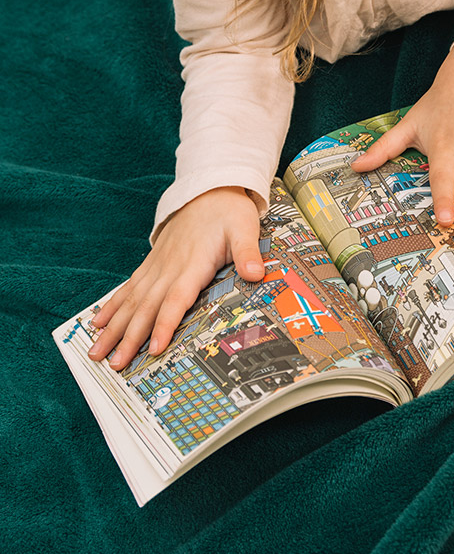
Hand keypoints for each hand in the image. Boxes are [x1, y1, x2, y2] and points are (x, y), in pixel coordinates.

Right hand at [87, 186, 263, 369]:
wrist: (210, 189)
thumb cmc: (228, 211)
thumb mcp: (244, 227)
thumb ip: (247, 252)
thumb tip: (255, 273)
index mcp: (193, 263)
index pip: (176, 299)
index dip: (165, 324)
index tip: (154, 348)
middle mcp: (170, 267)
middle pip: (146, 307)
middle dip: (129, 337)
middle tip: (115, 364)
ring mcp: (158, 265)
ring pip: (132, 301)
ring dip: (114, 327)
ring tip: (97, 351)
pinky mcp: (152, 263)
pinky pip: (129, 287)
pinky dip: (113, 306)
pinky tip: (98, 322)